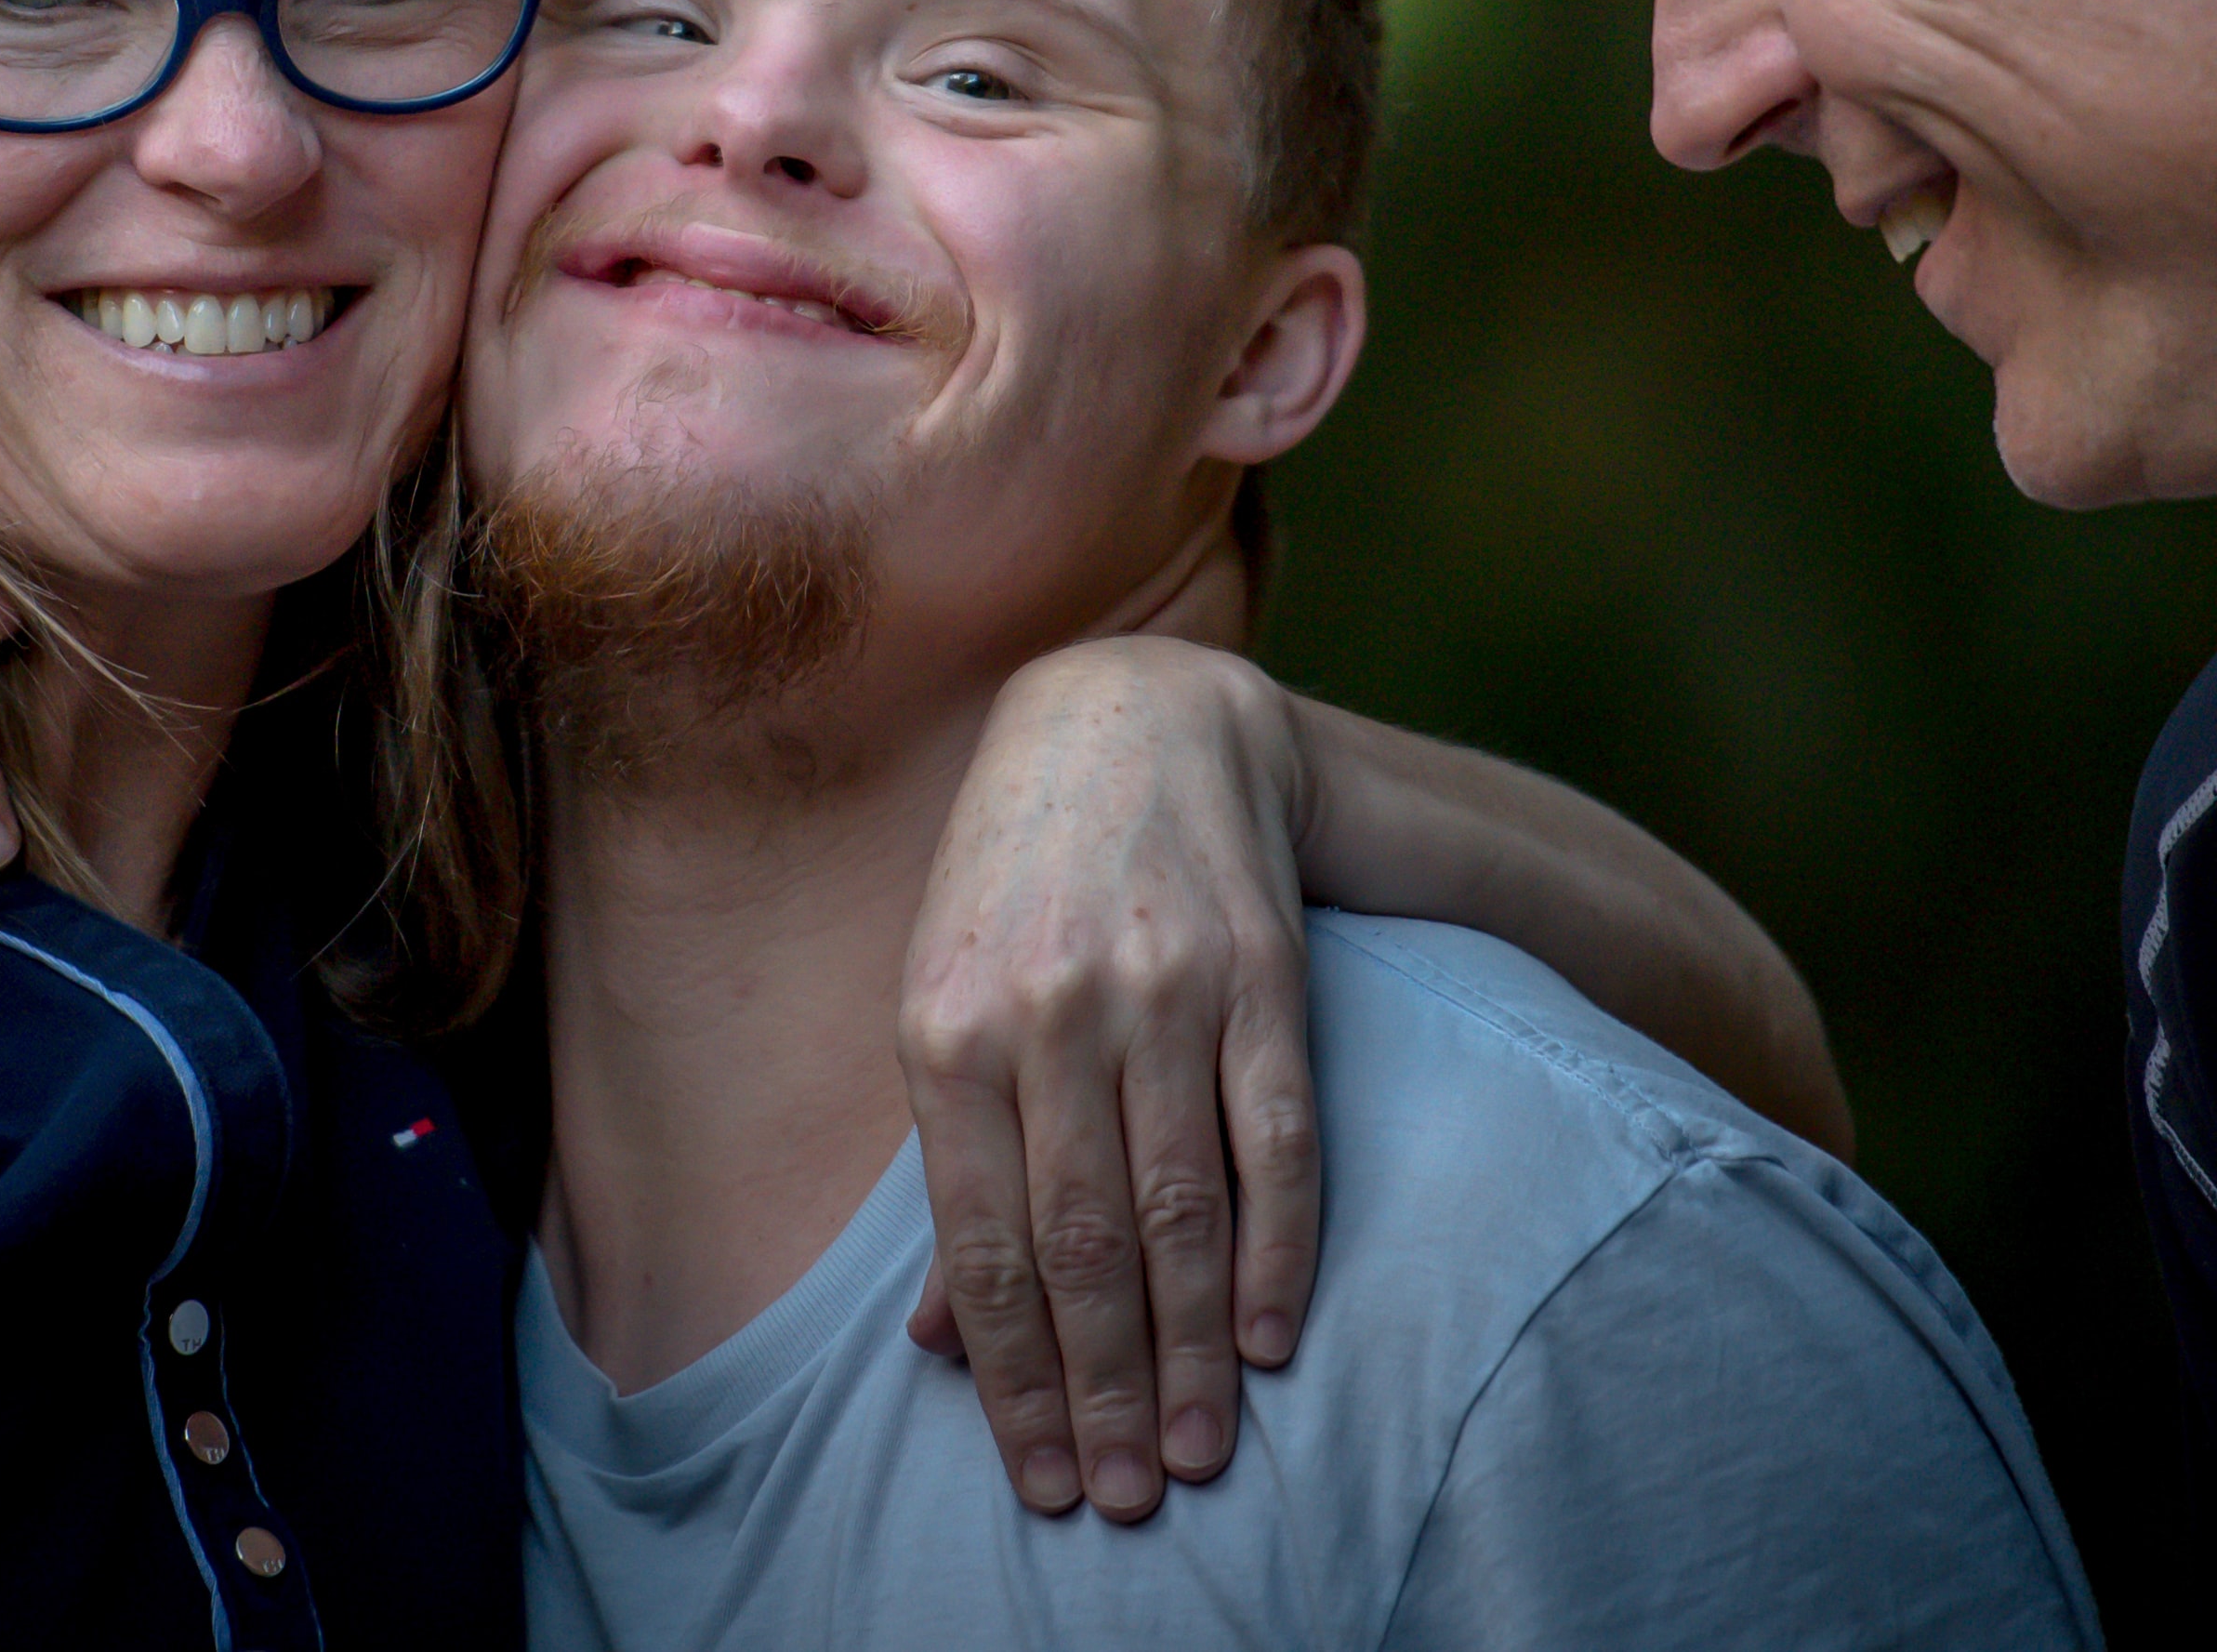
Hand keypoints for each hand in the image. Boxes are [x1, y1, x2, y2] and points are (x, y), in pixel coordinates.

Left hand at [896, 636, 1320, 1522]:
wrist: (1129, 720)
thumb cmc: (1013, 887)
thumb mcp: (942, 1002)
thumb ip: (950, 1167)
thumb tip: (936, 1341)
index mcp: (945, 1029)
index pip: (986, 1245)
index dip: (1016, 1377)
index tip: (1048, 1479)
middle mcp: (1051, 1013)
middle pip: (1085, 1245)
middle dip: (1108, 1389)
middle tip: (1132, 1496)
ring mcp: (1162, 990)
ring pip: (1182, 1206)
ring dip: (1194, 1348)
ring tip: (1203, 1452)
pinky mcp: (1261, 974)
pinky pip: (1277, 1136)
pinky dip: (1280, 1248)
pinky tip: (1276, 1338)